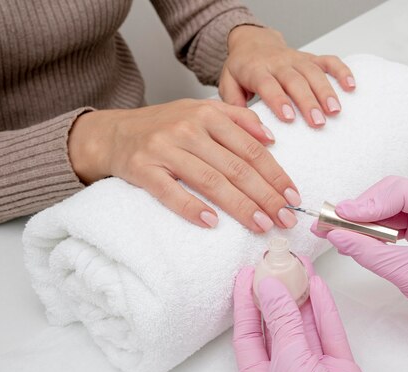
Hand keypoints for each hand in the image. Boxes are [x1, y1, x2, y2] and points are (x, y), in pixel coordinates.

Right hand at [68, 99, 301, 232]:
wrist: (113, 133)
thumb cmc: (164, 126)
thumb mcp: (200, 112)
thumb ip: (237, 120)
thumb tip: (272, 139)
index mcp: (207, 115)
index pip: (250, 148)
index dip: (275, 174)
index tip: (293, 196)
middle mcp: (188, 129)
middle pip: (235, 167)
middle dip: (266, 195)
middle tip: (285, 218)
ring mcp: (164, 149)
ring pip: (210, 181)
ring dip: (240, 206)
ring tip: (261, 224)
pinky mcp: (142, 169)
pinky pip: (170, 192)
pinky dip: (191, 208)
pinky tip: (211, 223)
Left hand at [221, 26, 354, 127]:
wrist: (252, 42)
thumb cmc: (242, 69)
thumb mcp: (228, 84)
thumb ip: (233, 104)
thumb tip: (243, 126)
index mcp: (256, 69)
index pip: (268, 84)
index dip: (278, 100)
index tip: (288, 117)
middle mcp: (278, 63)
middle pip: (295, 81)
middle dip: (308, 101)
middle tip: (318, 122)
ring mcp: (296, 59)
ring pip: (313, 72)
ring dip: (326, 91)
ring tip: (335, 111)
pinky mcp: (310, 57)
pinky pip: (328, 61)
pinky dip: (341, 71)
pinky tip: (351, 86)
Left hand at [232, 266, 392, 371]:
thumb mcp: (289, 366)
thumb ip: (282, 325)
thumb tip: (270, 288)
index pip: (247, 334)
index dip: (245, 303)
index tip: (247, 274)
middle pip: (277, 326)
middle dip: (277, 294)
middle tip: (275, 264)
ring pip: (305, 326)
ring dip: (302, 296)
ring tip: (299, 266)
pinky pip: (330, 335)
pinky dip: (325, 311)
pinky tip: (318, 287)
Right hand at [313, 176, 407, 360]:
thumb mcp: (407, 274)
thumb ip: (369, 252)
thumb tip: (335, 235)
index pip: (402, 192)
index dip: (369, 202)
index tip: (341, 216)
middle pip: (390, 194)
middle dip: (360, 210)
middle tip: (332, 223)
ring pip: (385, 207)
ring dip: (360, 220)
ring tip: (334, 231)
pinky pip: (388, 221)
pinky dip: (368, 230)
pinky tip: (350, 239)